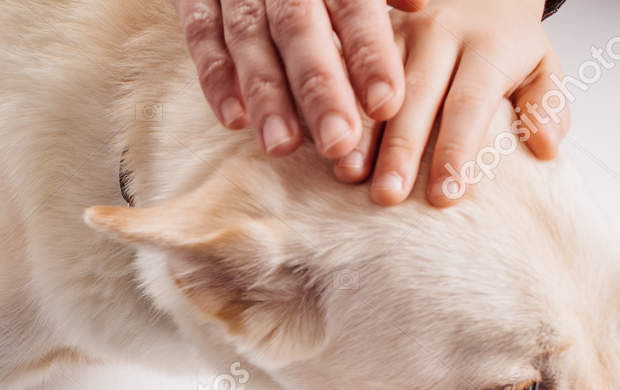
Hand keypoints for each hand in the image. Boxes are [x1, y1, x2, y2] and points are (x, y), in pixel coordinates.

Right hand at [174, 0, 422, 157]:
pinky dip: (215, 78)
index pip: (354, 6)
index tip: (386, 104)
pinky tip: (233, 121)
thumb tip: (419, 5)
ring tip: (283, 146)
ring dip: (266, 95)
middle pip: (300, 29)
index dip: (370, 53)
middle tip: (337, 142)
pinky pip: (201, 36)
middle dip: (319, 88)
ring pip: (248, 39)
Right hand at [355, 0, 566, 205]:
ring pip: (374, 84)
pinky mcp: (370, 35)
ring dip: (360, 132)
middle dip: (402, 149)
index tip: (445, 196)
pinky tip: (323, 142)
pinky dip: (335, 108)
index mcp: (487, 42)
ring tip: (349, 174)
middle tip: (388, 195)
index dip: (456, 151)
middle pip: (417, 96)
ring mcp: (400, 30)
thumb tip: (547, 145)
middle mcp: (441, 31)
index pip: (470, 103)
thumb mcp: (540, 63)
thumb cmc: (505, 43)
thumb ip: (545, 103)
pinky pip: (347, 71)